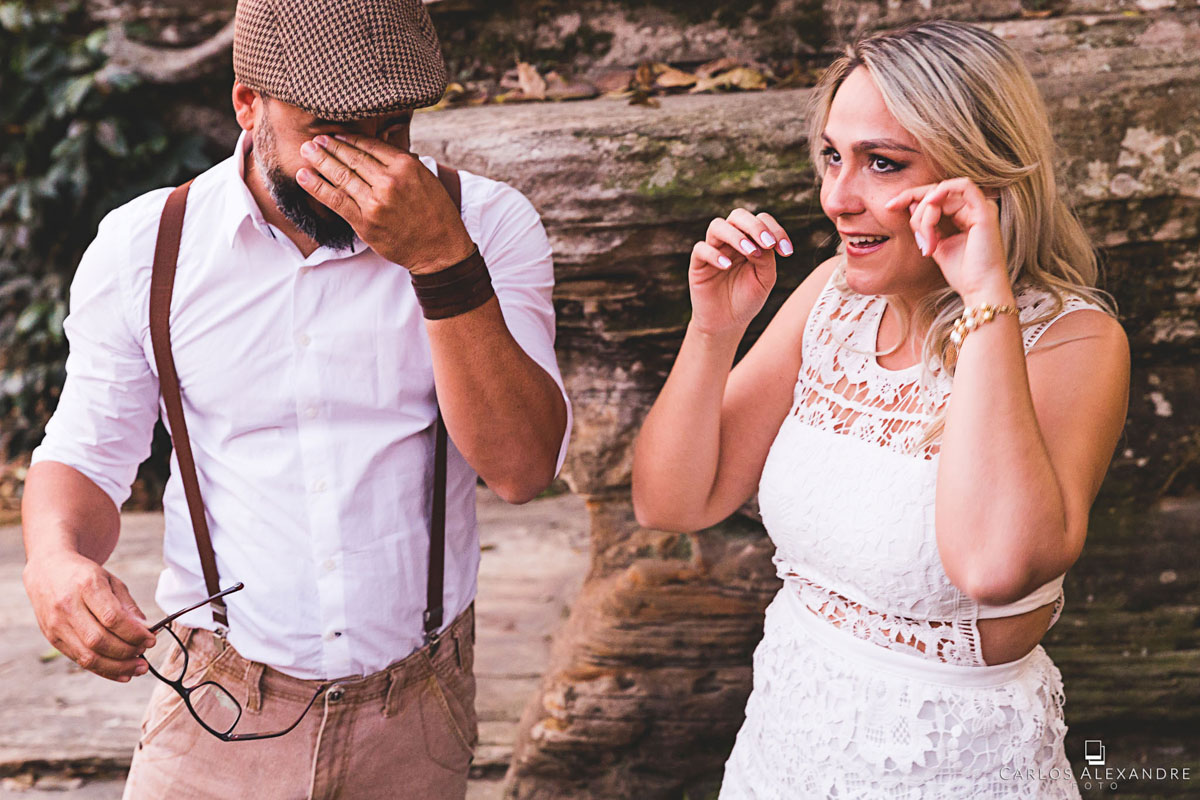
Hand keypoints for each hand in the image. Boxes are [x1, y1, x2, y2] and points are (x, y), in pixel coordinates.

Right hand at [23, 552, 155, 681]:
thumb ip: (128, 606)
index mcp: (86, 586)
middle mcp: (67, 607)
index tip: (151, 639)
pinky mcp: (52, 638)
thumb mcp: (111, 580)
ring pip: (87, 655)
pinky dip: (103, 670)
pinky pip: (79, 660)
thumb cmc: (85, 576)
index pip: (112, 617)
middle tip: (145, 654)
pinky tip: (122, 673)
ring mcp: (56, 625)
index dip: (134, 633)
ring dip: (117, 667)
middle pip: (99, 640)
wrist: (48, 571)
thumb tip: (146, 630)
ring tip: (138, 668)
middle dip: (127, 652)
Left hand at [296, 134, 474, 274]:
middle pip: (352, 158)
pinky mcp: (365, 222)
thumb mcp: (426, 179)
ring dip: (319, 161)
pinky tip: (304, 176)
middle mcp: (389, 181)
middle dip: (330, 147)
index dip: (349, 139)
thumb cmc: (436, 213)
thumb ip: (402, 163)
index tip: (336, 135)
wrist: (440, 249)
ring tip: (306, 151)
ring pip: (341, 176)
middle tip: (314, 139)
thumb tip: (377, 149)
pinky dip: (316, 186)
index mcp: (406, 166)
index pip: (370, 146)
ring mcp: (375, 202)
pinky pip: (335, 200)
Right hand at [689, 208, 791, 335]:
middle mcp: (731, 240)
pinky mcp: (697, 264)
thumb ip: (766, 259)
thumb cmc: (747, 299)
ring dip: (736, 236)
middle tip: (768, 244)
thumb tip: (763, 243)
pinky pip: (701, 249)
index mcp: (750, 240)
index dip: (776, 230)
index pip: (761, 220)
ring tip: (751, 252)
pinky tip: (727, 266)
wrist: (727, 324)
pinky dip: (714, 254)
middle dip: (755, 226)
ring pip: (717, 226)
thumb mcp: (764, 280)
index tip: (786, 252)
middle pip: (738, 216)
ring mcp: (713, 250)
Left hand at [885, 178, 1012, 302]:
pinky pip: (963, 186)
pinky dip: (943, 191)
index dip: (910, 197)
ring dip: (927, 212)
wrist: (979, 290)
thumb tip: (912, 204)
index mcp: (964, 215)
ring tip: (927, 237)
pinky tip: (931, 202)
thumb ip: (926, 225)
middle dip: (917, 210)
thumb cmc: (962, 273)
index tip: (889, 207)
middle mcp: (973, 208)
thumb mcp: (936, 245)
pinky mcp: (985, 211)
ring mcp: (981, 208)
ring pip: (943, 192)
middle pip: (936, 193)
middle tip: (917, 237)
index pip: (935, 197)